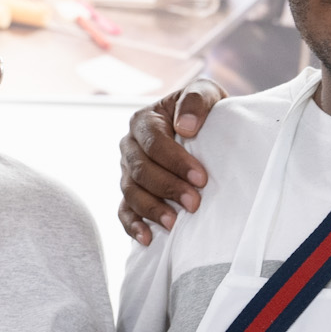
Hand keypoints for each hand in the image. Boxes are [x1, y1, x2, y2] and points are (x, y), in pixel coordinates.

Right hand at [119, 79, 226, 243]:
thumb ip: (196, 100)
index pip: (154, 144)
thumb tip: (185, 127)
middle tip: (194, 204)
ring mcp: (127, 171)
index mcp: (144, 120)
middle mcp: (130, 146)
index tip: (201, 178)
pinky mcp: (131, 192)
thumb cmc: (204, 110)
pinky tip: (147, 238)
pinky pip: (124, 211)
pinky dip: (132, 226)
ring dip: (152, 209)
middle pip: (141, 171)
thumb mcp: (206, 92)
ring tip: (174, 224)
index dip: (176, 162)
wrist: (205, 127)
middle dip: (168, 188)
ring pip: (131, 192)